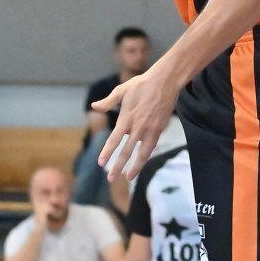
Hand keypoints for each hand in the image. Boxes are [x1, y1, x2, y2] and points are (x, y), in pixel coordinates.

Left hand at [97, 63, 180, 181]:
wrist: (165, 81)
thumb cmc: (141, 84)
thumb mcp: (122, 90)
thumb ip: (108, 102)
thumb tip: (94, 107)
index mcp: (126, 118)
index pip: (114, 140)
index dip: (107, 152)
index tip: (101, 163)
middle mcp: (138, 127)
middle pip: (127, 151)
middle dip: (118, 167)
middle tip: (110, 179)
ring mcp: (150, 129)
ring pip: (142, 154)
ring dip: (135, 167)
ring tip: (129, 178)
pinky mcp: (159, 129)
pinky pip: (151, 146)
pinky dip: (145, 156)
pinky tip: (141, 163)